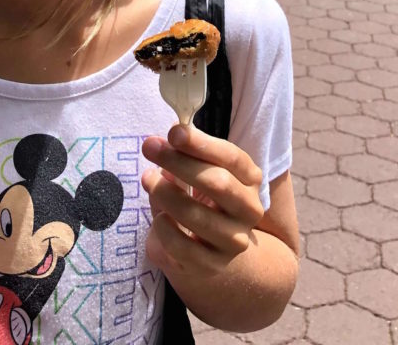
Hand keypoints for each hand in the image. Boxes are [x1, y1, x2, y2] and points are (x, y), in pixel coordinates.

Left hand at [140, 123, 263, 277]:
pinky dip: (164, 228)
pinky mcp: (211, 265)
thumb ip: (185, 156)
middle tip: (150, 147)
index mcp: (250, 179)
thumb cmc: (205, 199)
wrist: (215, 251)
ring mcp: (233, 241)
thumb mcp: (202, 173)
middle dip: (179, 162)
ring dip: (166, 193)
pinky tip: (157, 217)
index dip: (202, 144)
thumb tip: (158, 142)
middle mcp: (249, 210)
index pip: (232, 157)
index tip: (174, 131)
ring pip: (197, 216)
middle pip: (218, 182)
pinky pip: (182, 246)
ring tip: (147, 179)